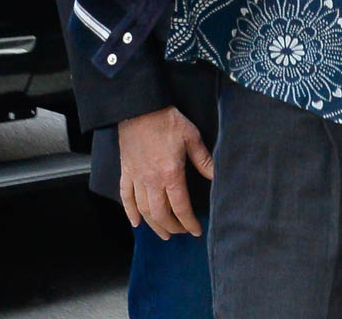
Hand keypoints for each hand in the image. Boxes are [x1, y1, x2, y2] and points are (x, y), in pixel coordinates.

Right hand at [118, 106, 213, 239]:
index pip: (181, 208)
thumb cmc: (167, 120)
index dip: (189, 222)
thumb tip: (217, 176)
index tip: (196, 231)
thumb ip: (203, 160)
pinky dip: (129, 212)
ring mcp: (137, 178)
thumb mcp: (191, 136)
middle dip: (173, 227)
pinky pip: (125, 197)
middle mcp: (152, 181)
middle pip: (161, 214)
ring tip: (163, 233)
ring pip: (144, 210)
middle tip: (181, 232)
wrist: (141, 108)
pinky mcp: (126, 171)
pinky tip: (136, 222)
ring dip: (154, 225)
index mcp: (171, 174)